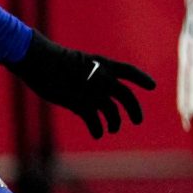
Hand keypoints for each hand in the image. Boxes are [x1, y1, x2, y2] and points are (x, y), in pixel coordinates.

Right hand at [14, 34, 156, 138]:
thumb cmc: (52, 58)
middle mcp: (102, 78)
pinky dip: (98, 129)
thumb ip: (88, 76)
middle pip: (126, 96)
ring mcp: (92, 91)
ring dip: (114, 123)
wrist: (40, 59)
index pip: (128, 71)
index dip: (141, 78)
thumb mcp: (77, 62)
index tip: (153, 86)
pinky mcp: (79, 103)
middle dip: (134, 109)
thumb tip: (92, 93)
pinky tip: (98, 134)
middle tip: (138, 121)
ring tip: (113, 129)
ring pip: (112, 112)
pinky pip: (94, 121)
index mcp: (103, 64)